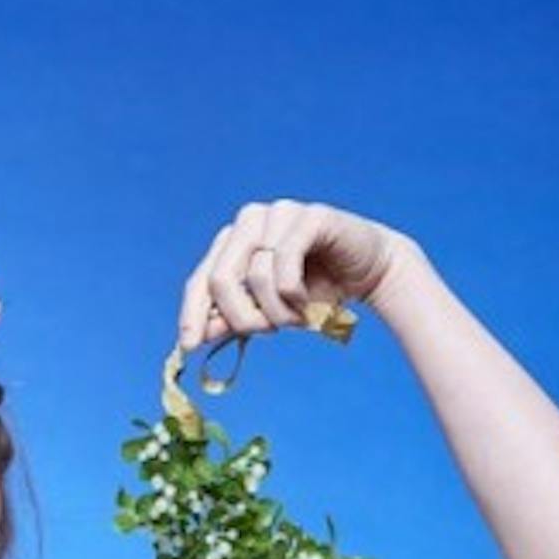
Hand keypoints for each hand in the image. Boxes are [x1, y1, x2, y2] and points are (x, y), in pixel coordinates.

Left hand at [178, 201, 407, 352]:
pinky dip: (292, 292)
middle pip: (220, 279)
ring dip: (276, 311)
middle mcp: (249, 221)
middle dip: (241, 318)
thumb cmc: (315, 291)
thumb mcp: (269, 312)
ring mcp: (278, 212)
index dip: (192, 314)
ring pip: (254, 275)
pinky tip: (305, 300)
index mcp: (232, 242)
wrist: (369, 273)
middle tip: (266, 333)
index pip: (200, 280)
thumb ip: (234, 319)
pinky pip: (284, 261)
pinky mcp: (309, 215)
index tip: (189, 345)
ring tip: (295, 317)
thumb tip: (198, 335)